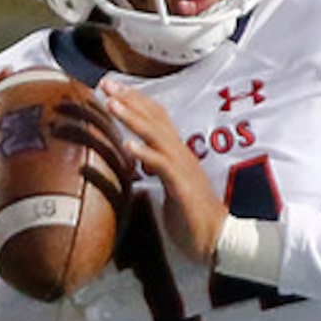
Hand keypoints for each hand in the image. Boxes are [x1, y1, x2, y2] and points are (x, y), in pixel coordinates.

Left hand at [96, 77, 227, 262]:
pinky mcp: (181, 186)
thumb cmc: (189, 214)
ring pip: (156, 135)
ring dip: (132, 117)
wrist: (215, 237)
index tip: (111, 87)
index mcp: (175, 152)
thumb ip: (152, 170)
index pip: (155, 117)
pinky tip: (128, 145)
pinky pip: (162, 165)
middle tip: (105, 83)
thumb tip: (131, 163)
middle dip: (129, 98)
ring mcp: (181, 167)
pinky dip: (145, 153)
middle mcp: (179, 153)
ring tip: (111, 103)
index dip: (135, 100)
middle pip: (154, 117)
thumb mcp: (166, 186)